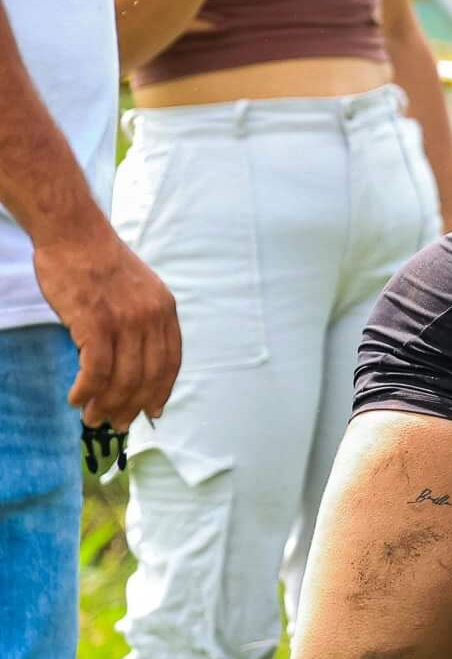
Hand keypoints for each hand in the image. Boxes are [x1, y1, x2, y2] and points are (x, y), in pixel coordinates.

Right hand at [31, 216, 180, 429]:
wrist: (74, 235)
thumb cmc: (98, 262)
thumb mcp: (138, 289)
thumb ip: (142, 321)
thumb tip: (137, 360)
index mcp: (165, 310)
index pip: (171, 362)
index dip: (162, 391)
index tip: (153, 411)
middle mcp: (151, 317)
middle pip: (148, 376)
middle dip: (132, 406)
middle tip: (116, 424)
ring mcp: (124, 321)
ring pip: (122, 378)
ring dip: (106, 404)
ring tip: (92, 418)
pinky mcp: (95, 323)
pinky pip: (95, 370)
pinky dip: (86, 390)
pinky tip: (76, 399)